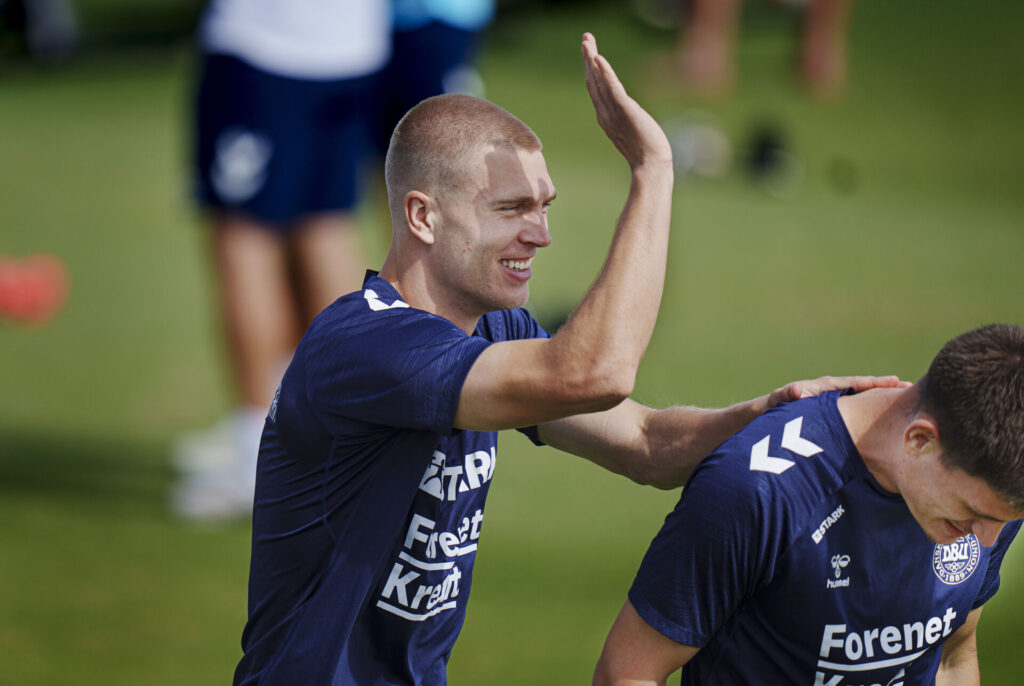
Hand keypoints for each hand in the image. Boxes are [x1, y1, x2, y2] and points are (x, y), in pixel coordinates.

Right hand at [581, 32, 672, 170]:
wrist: (650, 166)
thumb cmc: (646, 154)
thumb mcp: (632, 132)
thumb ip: (626, 122)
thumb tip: (628, 118)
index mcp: (605, 117)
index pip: (595, 89)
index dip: (591, 70)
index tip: (591, 53)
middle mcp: (605, 113)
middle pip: (593, 81)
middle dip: (588, 59)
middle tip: (585, 38)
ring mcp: (612, 112)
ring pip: (599, 81)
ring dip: (592, 60)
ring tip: (587, 42)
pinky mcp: (624, 110)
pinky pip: (612, 88)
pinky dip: (605, 73)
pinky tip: (600, 60)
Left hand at [767, 375, 911, 407]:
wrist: (772, 412)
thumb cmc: (778, 404)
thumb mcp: (781, 398)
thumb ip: (789, 394)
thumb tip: (797, 391)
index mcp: (826, 387)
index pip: (855, 383)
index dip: (874, 383)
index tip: (895, 381)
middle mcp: (836, 393)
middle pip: (866, 389)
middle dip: (887, 389)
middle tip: (912, 388)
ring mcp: (838, 403)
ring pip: (865, 401)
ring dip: (883, 401)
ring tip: (907, 403)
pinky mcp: (838, 415)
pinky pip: (859, 413)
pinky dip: (872, 414)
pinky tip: (888, 423)